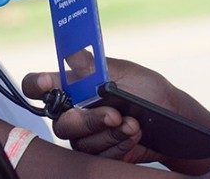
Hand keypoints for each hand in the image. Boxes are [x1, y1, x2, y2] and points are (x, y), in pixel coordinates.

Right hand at [22, 56, 179, 164]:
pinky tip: (135, 134)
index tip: (48, 83)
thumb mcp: (126, 73)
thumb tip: (72, 51)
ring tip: (134, 123)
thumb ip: (96, 66)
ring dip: (110, 134)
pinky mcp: (100, 154)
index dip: (36, 84)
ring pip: (82, 143)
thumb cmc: (148, 90)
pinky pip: (99, 157)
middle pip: (60, 123)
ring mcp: (86, 136)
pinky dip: (119, 145)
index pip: (40, 86)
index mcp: (75, 86)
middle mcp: (75, 112)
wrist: (173, 119)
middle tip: (114, 114)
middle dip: (88, 120)